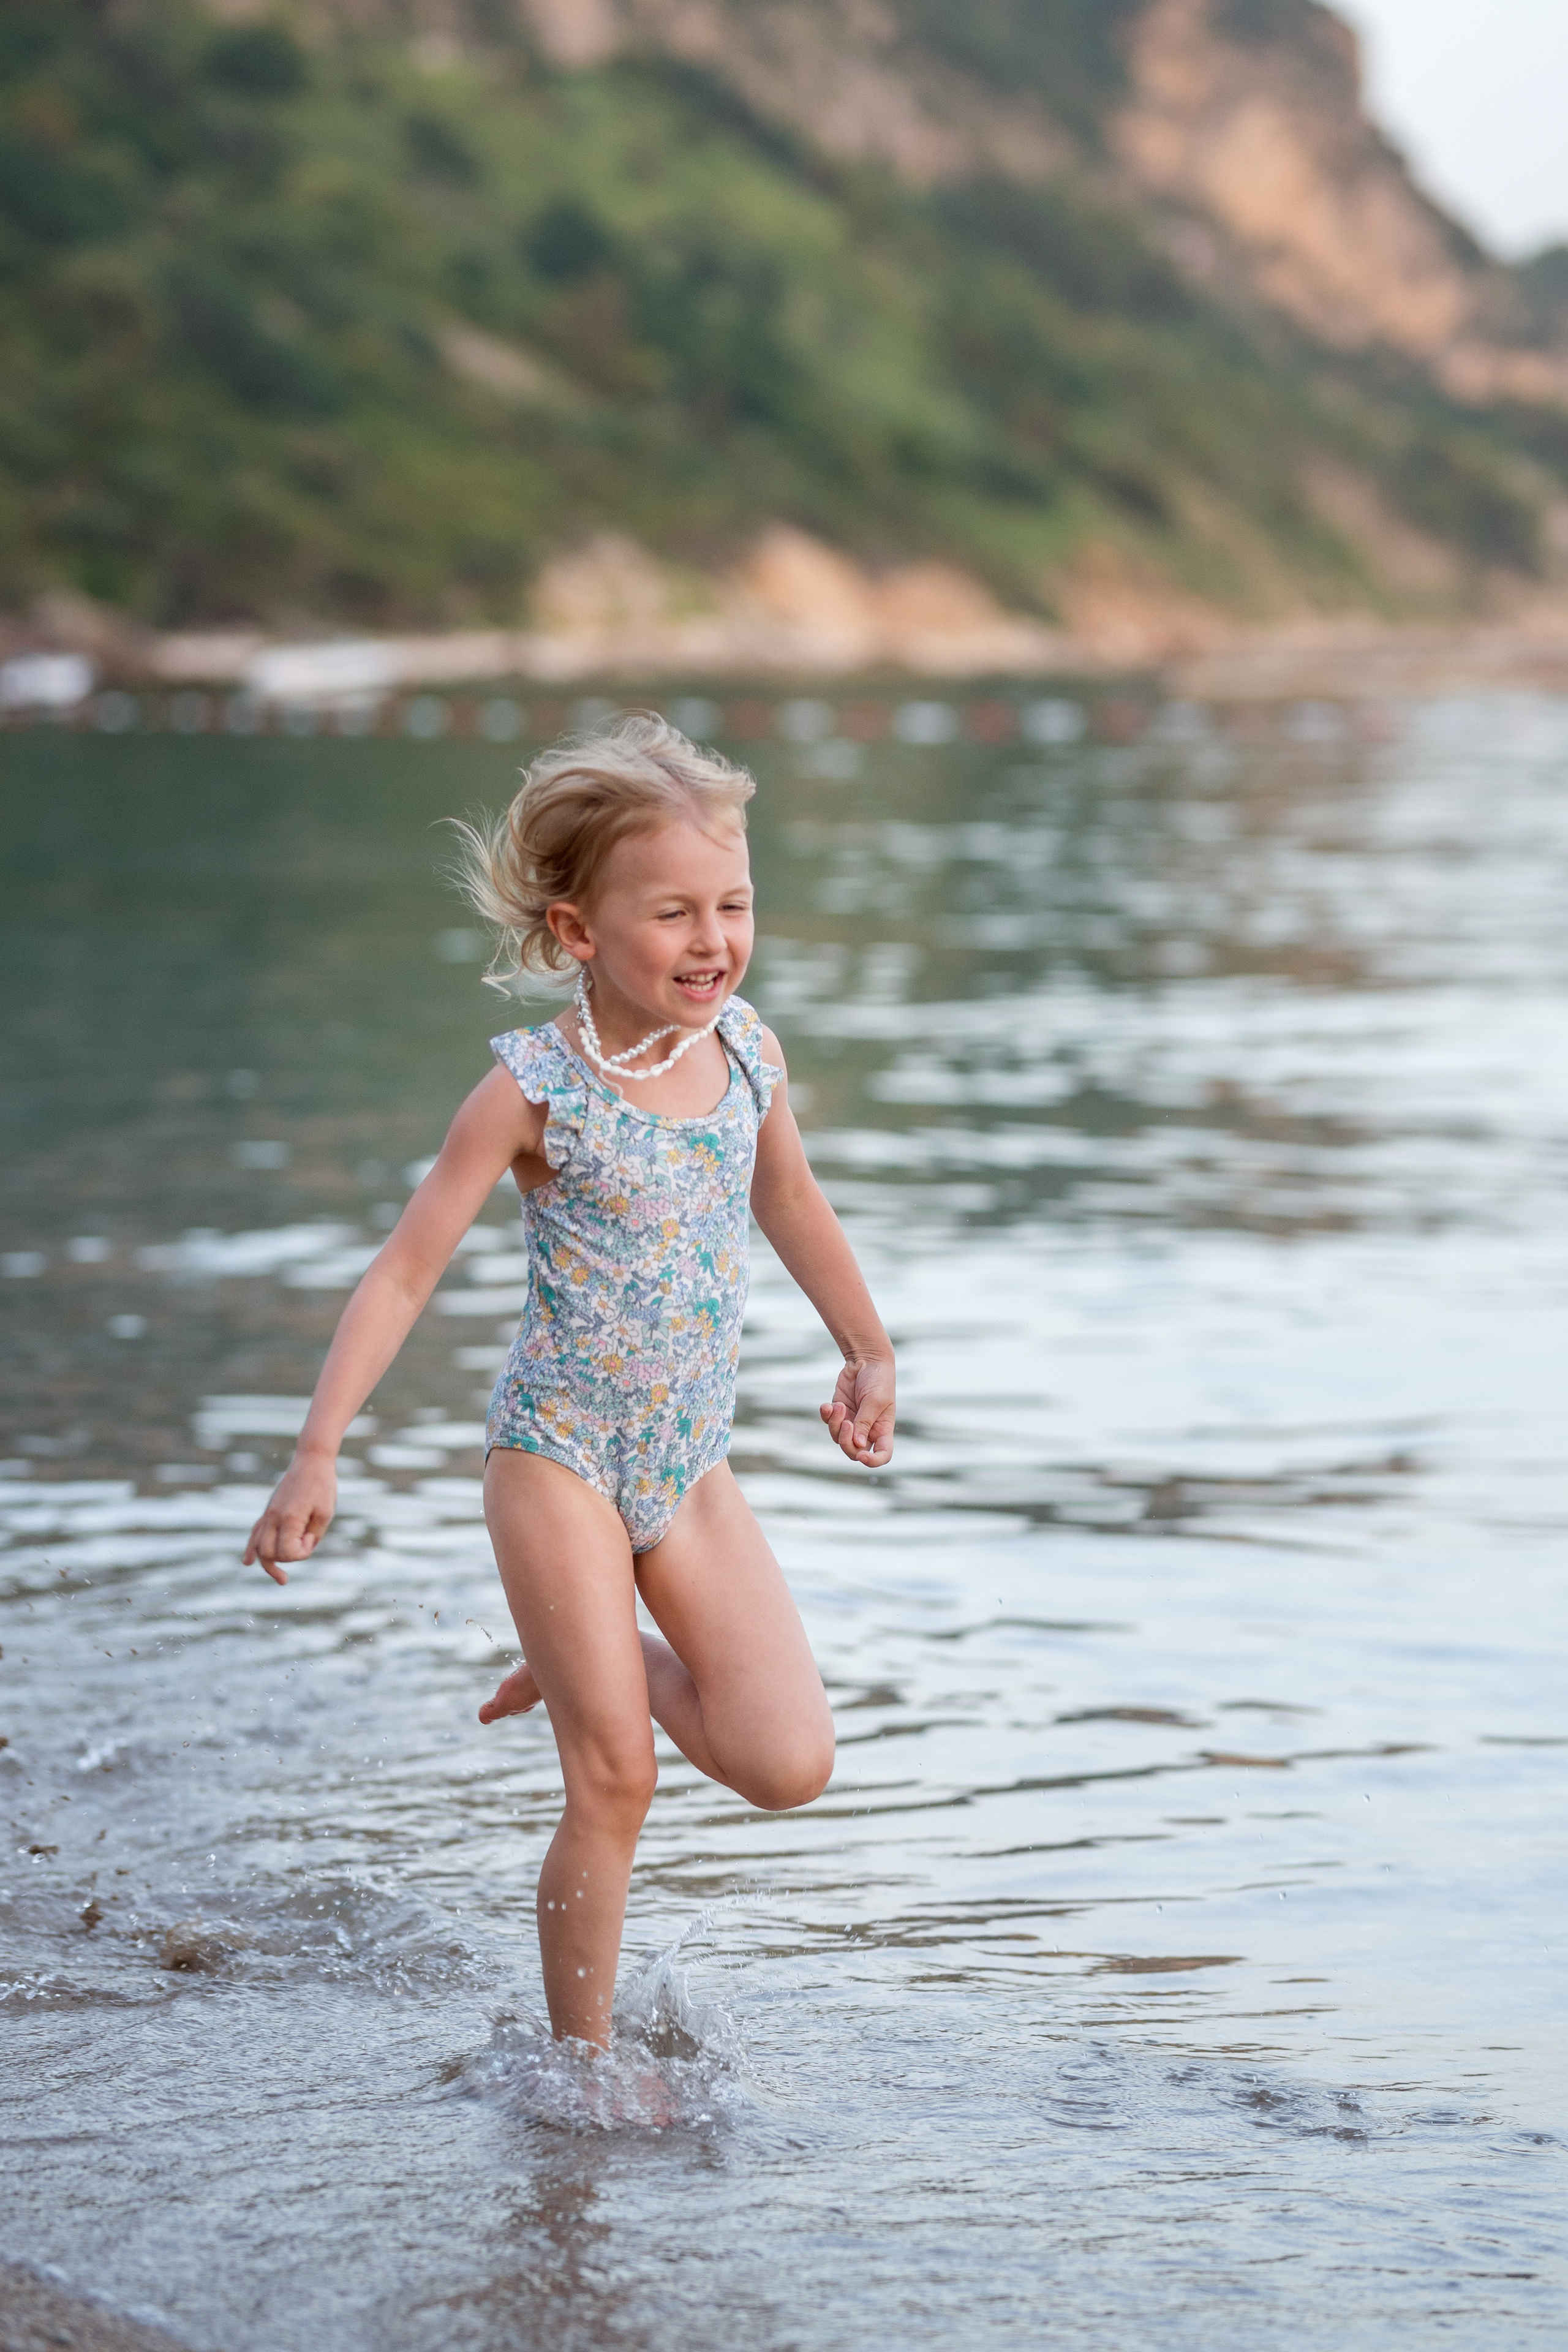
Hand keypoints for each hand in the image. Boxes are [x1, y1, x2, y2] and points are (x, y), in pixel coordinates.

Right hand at [242, 1452, 336, 1584]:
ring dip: (268, 1564)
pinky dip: (252, 1549)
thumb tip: (300, 1547)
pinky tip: (248, 1562)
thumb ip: (313, 1535)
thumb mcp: (326, 1513)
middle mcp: (273, 1518)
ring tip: (281, 1579)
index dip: (303, 1552)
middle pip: (269, 1554)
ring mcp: (268, 1514)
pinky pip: (255, 1533)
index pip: (289, 1552)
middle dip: (286, 1560)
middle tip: (306, 1546)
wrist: (311, 1460)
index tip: (313, 1535)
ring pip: (259, 1547)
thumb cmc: (322, 1486)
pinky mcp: (269, 1510)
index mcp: (288, 1519)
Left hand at [820, 1356, 894, 1467]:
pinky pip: (828, 1423)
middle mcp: (868, 1429)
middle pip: (854, 1450)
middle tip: (845, 1423)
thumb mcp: (875, 1400)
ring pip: (838, 1438)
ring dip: (834, 1425)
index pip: (883, 1454)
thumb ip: (865, 1422)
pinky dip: (826, 1416)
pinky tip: (827, 1405)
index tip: (862, 1456)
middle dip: (846, 1441)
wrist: (866, 1359)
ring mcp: (852, 1421)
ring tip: (838, 1407)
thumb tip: (858, 1445)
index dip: (874, 1461)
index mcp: (883, 1429)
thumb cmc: (878, 1379)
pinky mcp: (839, 1412)